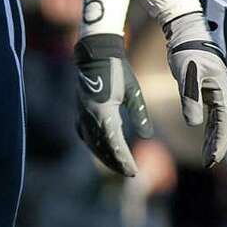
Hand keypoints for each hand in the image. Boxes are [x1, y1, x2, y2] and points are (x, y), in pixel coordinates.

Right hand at [74, 34, 152, 177]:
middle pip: (102, 148)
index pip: (115, 144)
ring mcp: (81, 114)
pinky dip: (94, 145)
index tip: (135, 171)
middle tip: (129, 173)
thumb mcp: (133, 91)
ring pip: (92, 144)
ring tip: (118, 166)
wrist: (95, 54)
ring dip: (105, 157)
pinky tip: (101, 150)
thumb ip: (140, 114)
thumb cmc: (117, 70)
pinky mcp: (79, 112)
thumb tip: (147, 136)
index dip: (125, 160)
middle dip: (116, 162)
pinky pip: (85, 135)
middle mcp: (89, 116)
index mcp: (103, 111)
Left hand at [163, 10, 226, 168]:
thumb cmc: (186, 50)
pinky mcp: (210, 88)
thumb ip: (191, 98)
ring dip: (215, 137)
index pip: (223, 122)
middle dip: (219, 144)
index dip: (218, 142)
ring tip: (208, 157)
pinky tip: (206, 137)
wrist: (186, 30)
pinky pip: (213, 112)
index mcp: (222, 89)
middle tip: (210, 163)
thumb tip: (194, 123)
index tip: (211, 159)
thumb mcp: (187, 74)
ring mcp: (218, 90)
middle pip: (224, 124)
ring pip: (220, 120)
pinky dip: (211, 126)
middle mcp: (224, 91)